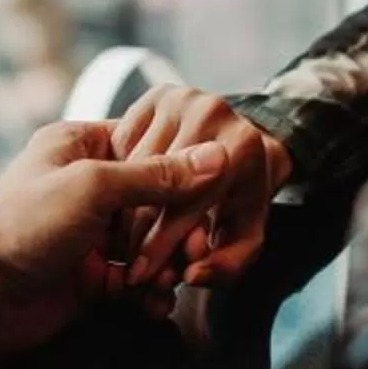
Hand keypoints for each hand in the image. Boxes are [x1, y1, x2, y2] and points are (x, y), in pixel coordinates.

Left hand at [0, 122, 227, 363]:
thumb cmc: (19, 224)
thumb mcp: (93, 186)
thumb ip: (157, 175)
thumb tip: (215, 156)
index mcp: (83, 147)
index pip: (150, 146)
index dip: (182, 171)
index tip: (210, 192)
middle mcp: (89, 188)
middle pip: (157, 202)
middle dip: (178, 230)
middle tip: (191, 251)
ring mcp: (90, 235)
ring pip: (151, 245)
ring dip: (166, 265)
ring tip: (168, 281)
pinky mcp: (90, 278)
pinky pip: (136, 282)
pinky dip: (149, 293)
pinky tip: (153, 301)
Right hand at [110, 84, 292, 287]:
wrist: (250, 149)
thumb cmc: (244, 201)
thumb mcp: (245, 239)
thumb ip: (226, 266)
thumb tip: (195, 274)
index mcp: (240, 148)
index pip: (184, 206)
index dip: (159, 246)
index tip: (140, 275)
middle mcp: (211, 113)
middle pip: (152, 184)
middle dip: (135, 232)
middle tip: (124, 263)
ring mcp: (181, 98)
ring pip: (130, 165)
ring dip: (120, 207)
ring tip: (120, 239)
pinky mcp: (157, 93)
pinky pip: (121, 142)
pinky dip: (117, 170)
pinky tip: (126, 195)